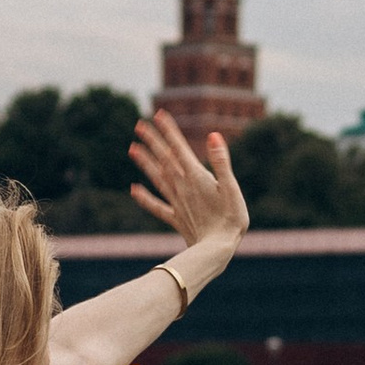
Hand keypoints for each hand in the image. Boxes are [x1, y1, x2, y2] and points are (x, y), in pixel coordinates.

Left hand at [128, 114, 248, 271]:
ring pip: (157, 178)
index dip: (169, 131)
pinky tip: (133, 189)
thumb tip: (213, 135)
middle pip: (165, 159)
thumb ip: (221, 161)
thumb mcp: (231, 187)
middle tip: (139, 125)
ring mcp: (177, 202)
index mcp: (196, 177)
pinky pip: (157, 206)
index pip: (179, 148)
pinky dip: (144, 197)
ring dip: (145, 162)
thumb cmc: (230, 219)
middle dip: (153, 141)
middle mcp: (182, 186)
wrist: (217, 250)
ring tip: (132, 148)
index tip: (159, 114)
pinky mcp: (176, 218)